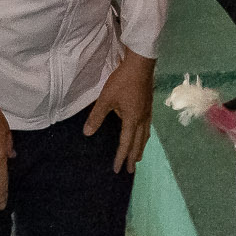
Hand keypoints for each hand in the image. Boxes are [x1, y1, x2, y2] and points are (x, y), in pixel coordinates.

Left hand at [84, 50, 155, 172]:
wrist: (141, 65)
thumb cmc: (122, 82)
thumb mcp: (106, 99)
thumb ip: (97, 116)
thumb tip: (87, 133)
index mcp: (132, 120)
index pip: (126, 143)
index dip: (121, 157)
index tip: (118, 169)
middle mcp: (142, 119)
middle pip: (139, 143)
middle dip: (134, 157)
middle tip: (132, 170)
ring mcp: (147, 112)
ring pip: (145, 135)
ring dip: (141, 147)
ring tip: (139, 156)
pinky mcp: (149, 105)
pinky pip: (147, 127)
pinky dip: (144, 136)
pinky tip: (143, 133)